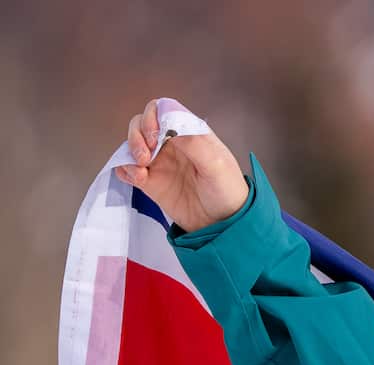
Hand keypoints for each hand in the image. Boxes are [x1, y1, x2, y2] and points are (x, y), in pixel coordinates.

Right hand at [114, 99, 248, 232]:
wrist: (222, 225)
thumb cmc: (227, 192)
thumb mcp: (216, 165)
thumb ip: (194, 143)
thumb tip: (170, 122)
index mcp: (191, 133)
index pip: (164, 109)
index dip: (154, 116)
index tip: (156, 135)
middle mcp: (173, 144)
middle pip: (142, 123)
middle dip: (137, 135)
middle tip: (146, 156)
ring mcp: (159, 161)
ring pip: (131, 143)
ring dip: (129, 152)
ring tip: (142, 169)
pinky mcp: (150, 181)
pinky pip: (127, 168)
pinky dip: (125, 169)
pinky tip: (137, 179)